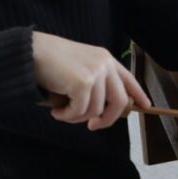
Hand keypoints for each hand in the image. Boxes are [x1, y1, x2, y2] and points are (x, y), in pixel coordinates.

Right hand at [32, 31, 150, 130]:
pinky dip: (66, 116)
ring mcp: (95, 72)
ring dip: (77, 118)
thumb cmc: (51, 62)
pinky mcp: (83, 82)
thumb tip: (102, 111)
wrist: (32, 51)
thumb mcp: (80, 68)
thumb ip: (95, 83)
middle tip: (93, 127)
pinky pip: (80, 111)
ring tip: (62, 112)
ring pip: (96, 110)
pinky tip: (56, 111)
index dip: (138, 94)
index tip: (145, 106)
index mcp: (106, 59)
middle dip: (108, 120)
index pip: (129, 79)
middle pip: (120, 101)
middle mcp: (105, 64)